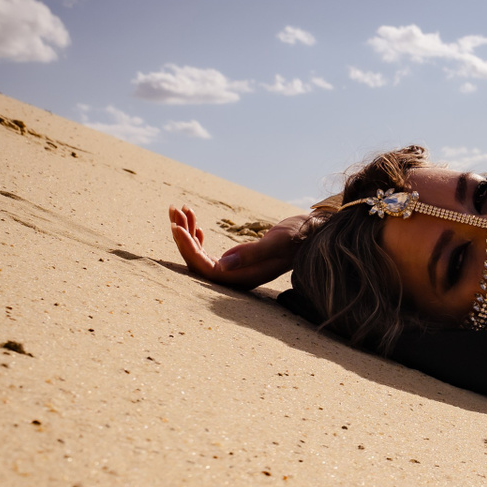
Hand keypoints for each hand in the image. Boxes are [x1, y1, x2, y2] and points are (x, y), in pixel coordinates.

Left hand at [169, 206, 306, 289]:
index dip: (188, 249)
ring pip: (200, 255)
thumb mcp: (277, 242)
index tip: (177, 227)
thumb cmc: (298, 237)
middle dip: (183, 237)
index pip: (207, 269)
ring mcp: (234, 269)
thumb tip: (223, 265)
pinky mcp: (235, 260)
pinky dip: (197, 234)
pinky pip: (208, 251)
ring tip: (179, 209)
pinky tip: (193, 222)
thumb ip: (252, 254)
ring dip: (187, 232)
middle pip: (198, 263)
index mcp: (246, 277)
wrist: (312, 233)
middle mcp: (237, 276)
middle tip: (174, 210)